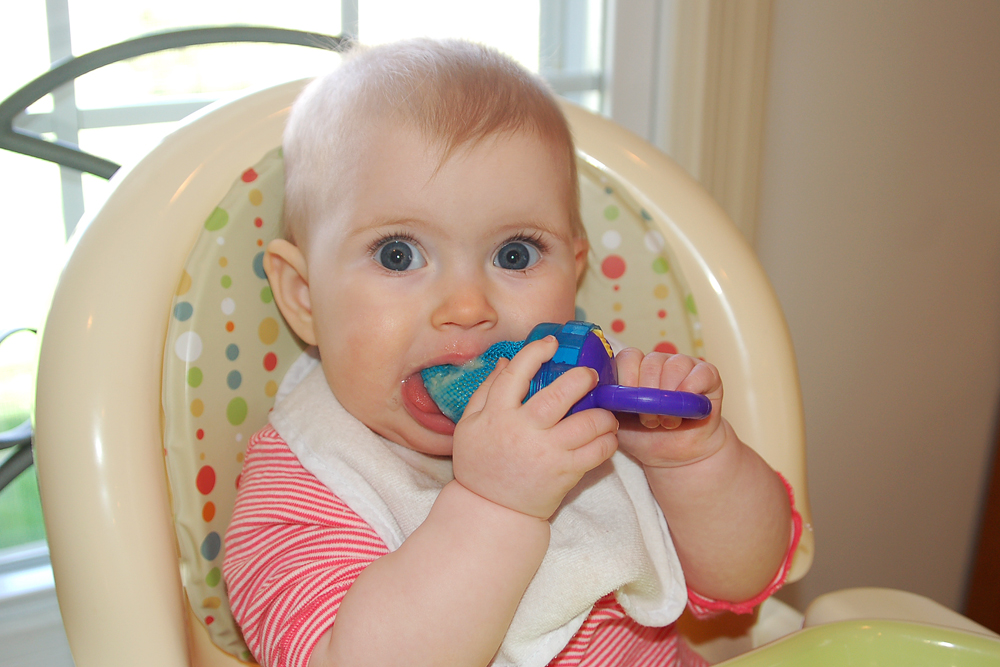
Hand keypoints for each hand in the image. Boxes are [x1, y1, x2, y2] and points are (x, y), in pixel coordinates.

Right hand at [452, 336, 619, 518]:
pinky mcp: (565, 474)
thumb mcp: (468, 425)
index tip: (551, 344)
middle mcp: (523, 431)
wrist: (492, 511)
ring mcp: (547, 453)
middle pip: (559, 395)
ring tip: (605, 411)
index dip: (536, 352)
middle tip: (591, 375)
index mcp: (496, 414)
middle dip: (581, 379)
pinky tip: (606, 436)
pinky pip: (597, 452)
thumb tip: (505, 361)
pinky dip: (608, 441)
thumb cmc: (479, 465)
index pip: (517, 373)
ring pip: (586, 424)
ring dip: (603, 414)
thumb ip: (486, 391)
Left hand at [614, 348, 726, 467]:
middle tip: (649, 420)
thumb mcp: (615, 420)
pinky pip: (701, 372)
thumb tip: (593, 390)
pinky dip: (692, 390)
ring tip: (666, 420)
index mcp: (634, 368)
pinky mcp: (707, 375)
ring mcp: (684, 365)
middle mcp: (658, 362)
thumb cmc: (643, 436)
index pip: (628, 357)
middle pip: (650, 362)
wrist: (674, 455)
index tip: (627, 403)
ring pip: (674, 366)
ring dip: (669, 396)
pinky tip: (685, 408)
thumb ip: (603, 402)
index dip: (627, 379)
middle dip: (648, 395)